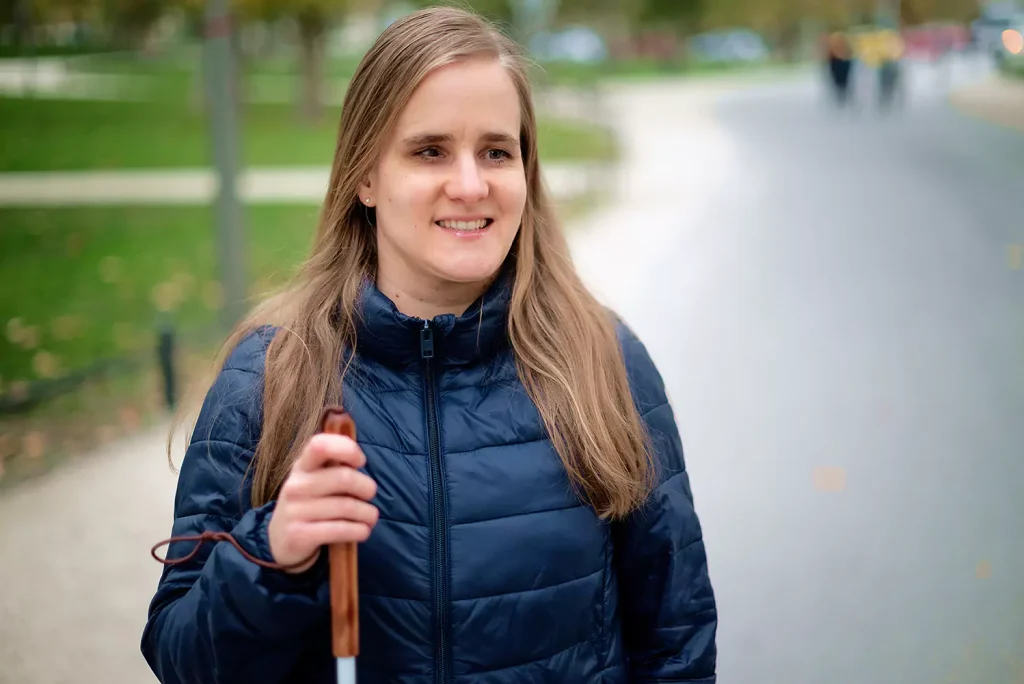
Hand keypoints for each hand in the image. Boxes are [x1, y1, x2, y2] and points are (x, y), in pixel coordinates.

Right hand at [267, 433, 378, 573]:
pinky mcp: (299, 536)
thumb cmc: (309, 505)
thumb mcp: (314, 481)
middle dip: (367, 488)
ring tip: (370, 518)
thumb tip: (359, 459)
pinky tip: (362, 531)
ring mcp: (295, 511)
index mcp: (302, 467)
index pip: (321, 445)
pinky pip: (341, 530)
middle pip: (344, 478)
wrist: (278, 542)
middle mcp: (295, 486)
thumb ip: (335, 467)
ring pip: (348, 507)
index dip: (347, 449)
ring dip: (368, 514)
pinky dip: (360, 531)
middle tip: (369, 496)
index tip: (360, 462)